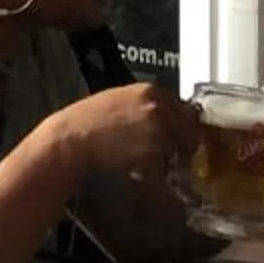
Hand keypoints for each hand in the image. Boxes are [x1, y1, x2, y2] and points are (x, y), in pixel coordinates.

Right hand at [57, 81, 195, 181]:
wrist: (71, 139)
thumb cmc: (85, 121)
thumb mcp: (117, 99)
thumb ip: (145, 104)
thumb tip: (164, 115)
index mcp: (150, 91)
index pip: (186, 108)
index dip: (182, 124)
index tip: (179, 133)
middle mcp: (158, 109)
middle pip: (192, 129)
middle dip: (184, 142)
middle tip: (172, 152)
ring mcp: (158, 132)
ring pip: (181, 150)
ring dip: (172, 158)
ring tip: (148, 159)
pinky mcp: (154, 154)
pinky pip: (167, 167)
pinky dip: (159, 171)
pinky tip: (140, 166)